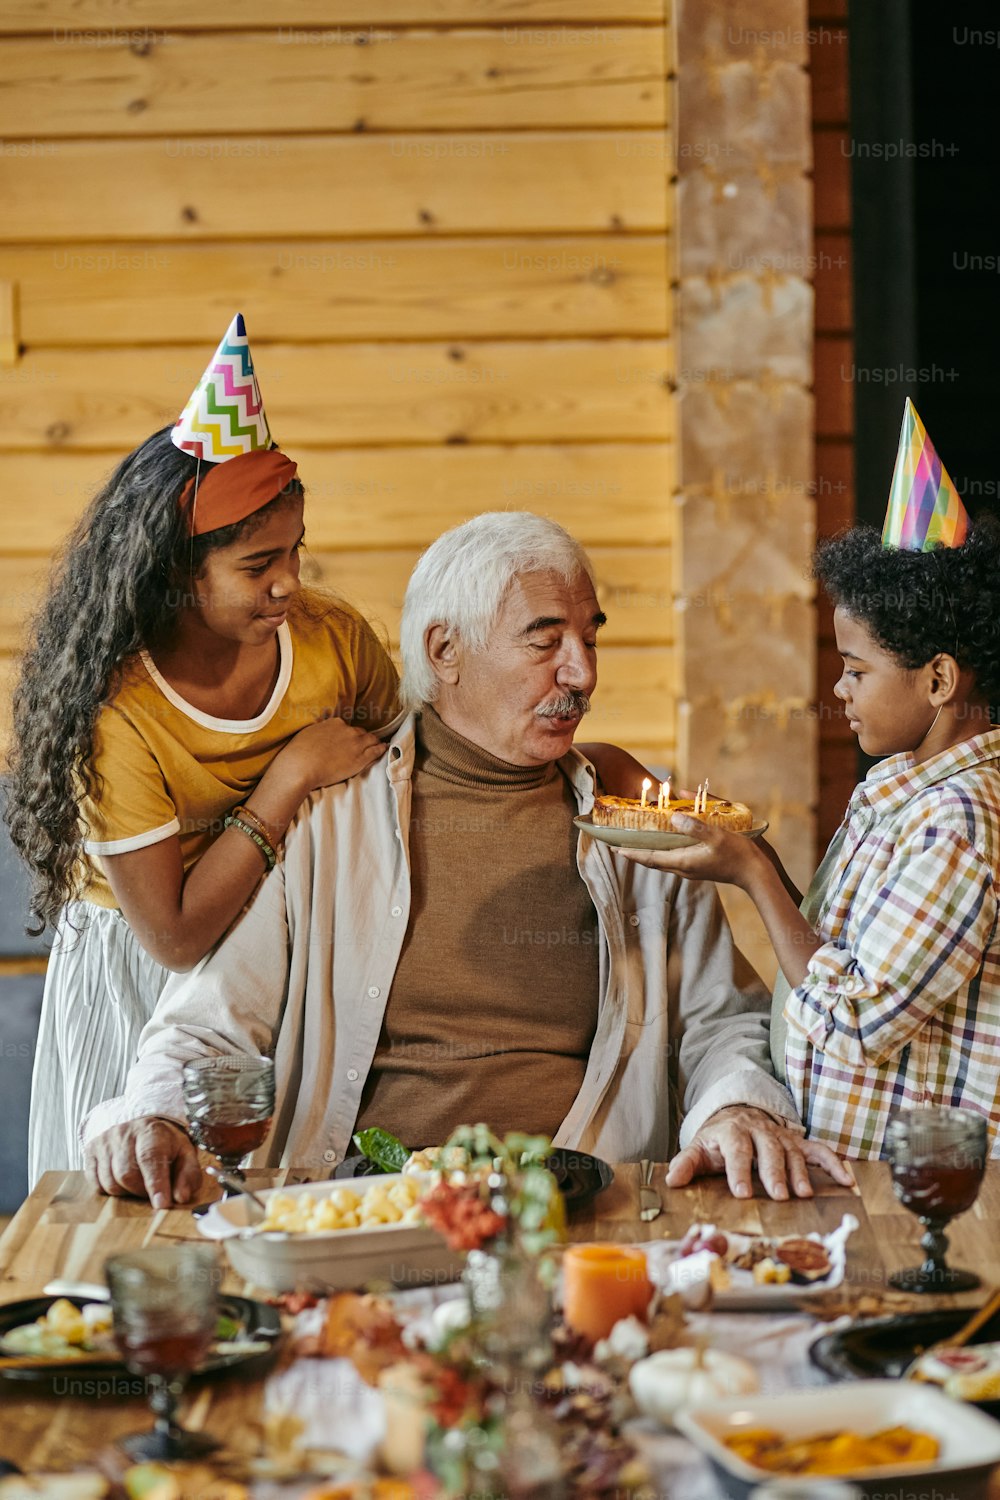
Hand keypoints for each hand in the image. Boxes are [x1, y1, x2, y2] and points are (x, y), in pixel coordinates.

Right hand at [85, 1118, 203, 1208]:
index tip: (161, 1204)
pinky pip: (96, 1183)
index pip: (150, 1158)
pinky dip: (109, 1190)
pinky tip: (122, 1182)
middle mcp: (124, 1133)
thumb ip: (188, 1175)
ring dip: (126, 1192)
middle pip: (126, 1174)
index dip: (156, 1183)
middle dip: (141, 1191)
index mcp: (151, 1131)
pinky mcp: (90, 1151)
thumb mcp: (184, 1154)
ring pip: (110, 1182)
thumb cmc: (164, 1144)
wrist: (140, 1125)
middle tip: (151, 1191)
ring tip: (138, 1184)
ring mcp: (104, 1141)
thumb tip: (181, 1197)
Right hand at [278, 715, 387, 794]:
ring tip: (378, 745)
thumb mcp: (308, 733)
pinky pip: (376, 751)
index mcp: (335, 723)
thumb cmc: (298, 753)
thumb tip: (321, 732)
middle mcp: (348, 730)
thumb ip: (319, 730)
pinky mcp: (360, 758)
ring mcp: (356, 744)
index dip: (349, 734)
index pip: (347, 727)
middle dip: (361, 738)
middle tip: (362, 744)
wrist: (301, 767)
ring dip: (374, 742)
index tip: (348, 739)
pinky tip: (384, 749)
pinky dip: (381, 749)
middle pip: (360, 733)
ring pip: (371, 740)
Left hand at [617, 815, 763, 886]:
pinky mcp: (700, 867)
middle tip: (622, 845)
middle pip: (654, 861)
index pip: (651, 858)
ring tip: (640, 843)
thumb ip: (694, 826)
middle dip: (637, 853)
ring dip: (650, 852)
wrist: (756, 873)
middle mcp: (684, 869)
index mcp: (684, 862)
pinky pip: (675, 859)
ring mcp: (692, 869)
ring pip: (665, 861)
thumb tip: (673, 817)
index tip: (616, 849)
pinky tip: (668, 842)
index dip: (633, 853)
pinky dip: (665, 851)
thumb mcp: (717, 836)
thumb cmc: (738, 855)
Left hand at [666, 1105, 855, 1199]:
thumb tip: (672, 1180)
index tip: (742, 1192)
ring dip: (800, 1172)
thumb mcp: (698, 1149)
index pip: (736, 1150)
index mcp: (732, 1132)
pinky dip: (834, 1163)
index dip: (739, 1170)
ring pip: (793, 1152)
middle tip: (779, 1195)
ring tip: (804, 1194)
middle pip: (768, 1150)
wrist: (736, 1115)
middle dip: (774, 1172)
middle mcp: (760, 1131)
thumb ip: (686, 1164)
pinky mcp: (798, 1143)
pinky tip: (846, 1180)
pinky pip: (819, 1150)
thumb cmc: (717, 1141)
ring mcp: (782, 1136)